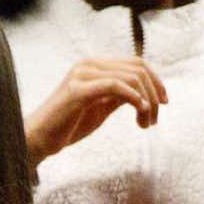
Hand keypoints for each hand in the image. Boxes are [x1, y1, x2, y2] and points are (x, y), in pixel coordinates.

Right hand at [24, 59, 166, 164]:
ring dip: (146, 102)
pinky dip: (133, 98)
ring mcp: (83, 74)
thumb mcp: (101, 108)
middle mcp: (89, 64)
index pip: (136, 64)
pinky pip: (115, 86)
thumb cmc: (68, 125)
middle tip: (153, 120)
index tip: (163, 104)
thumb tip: (143, 94)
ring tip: (145, 124)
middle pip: (138, 69)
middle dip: (154, 95)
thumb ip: (119, 96)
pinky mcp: (78, 89)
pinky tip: (139, 112)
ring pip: (131, 78)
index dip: (156, 82)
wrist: (39, 139)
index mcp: (95, 66)